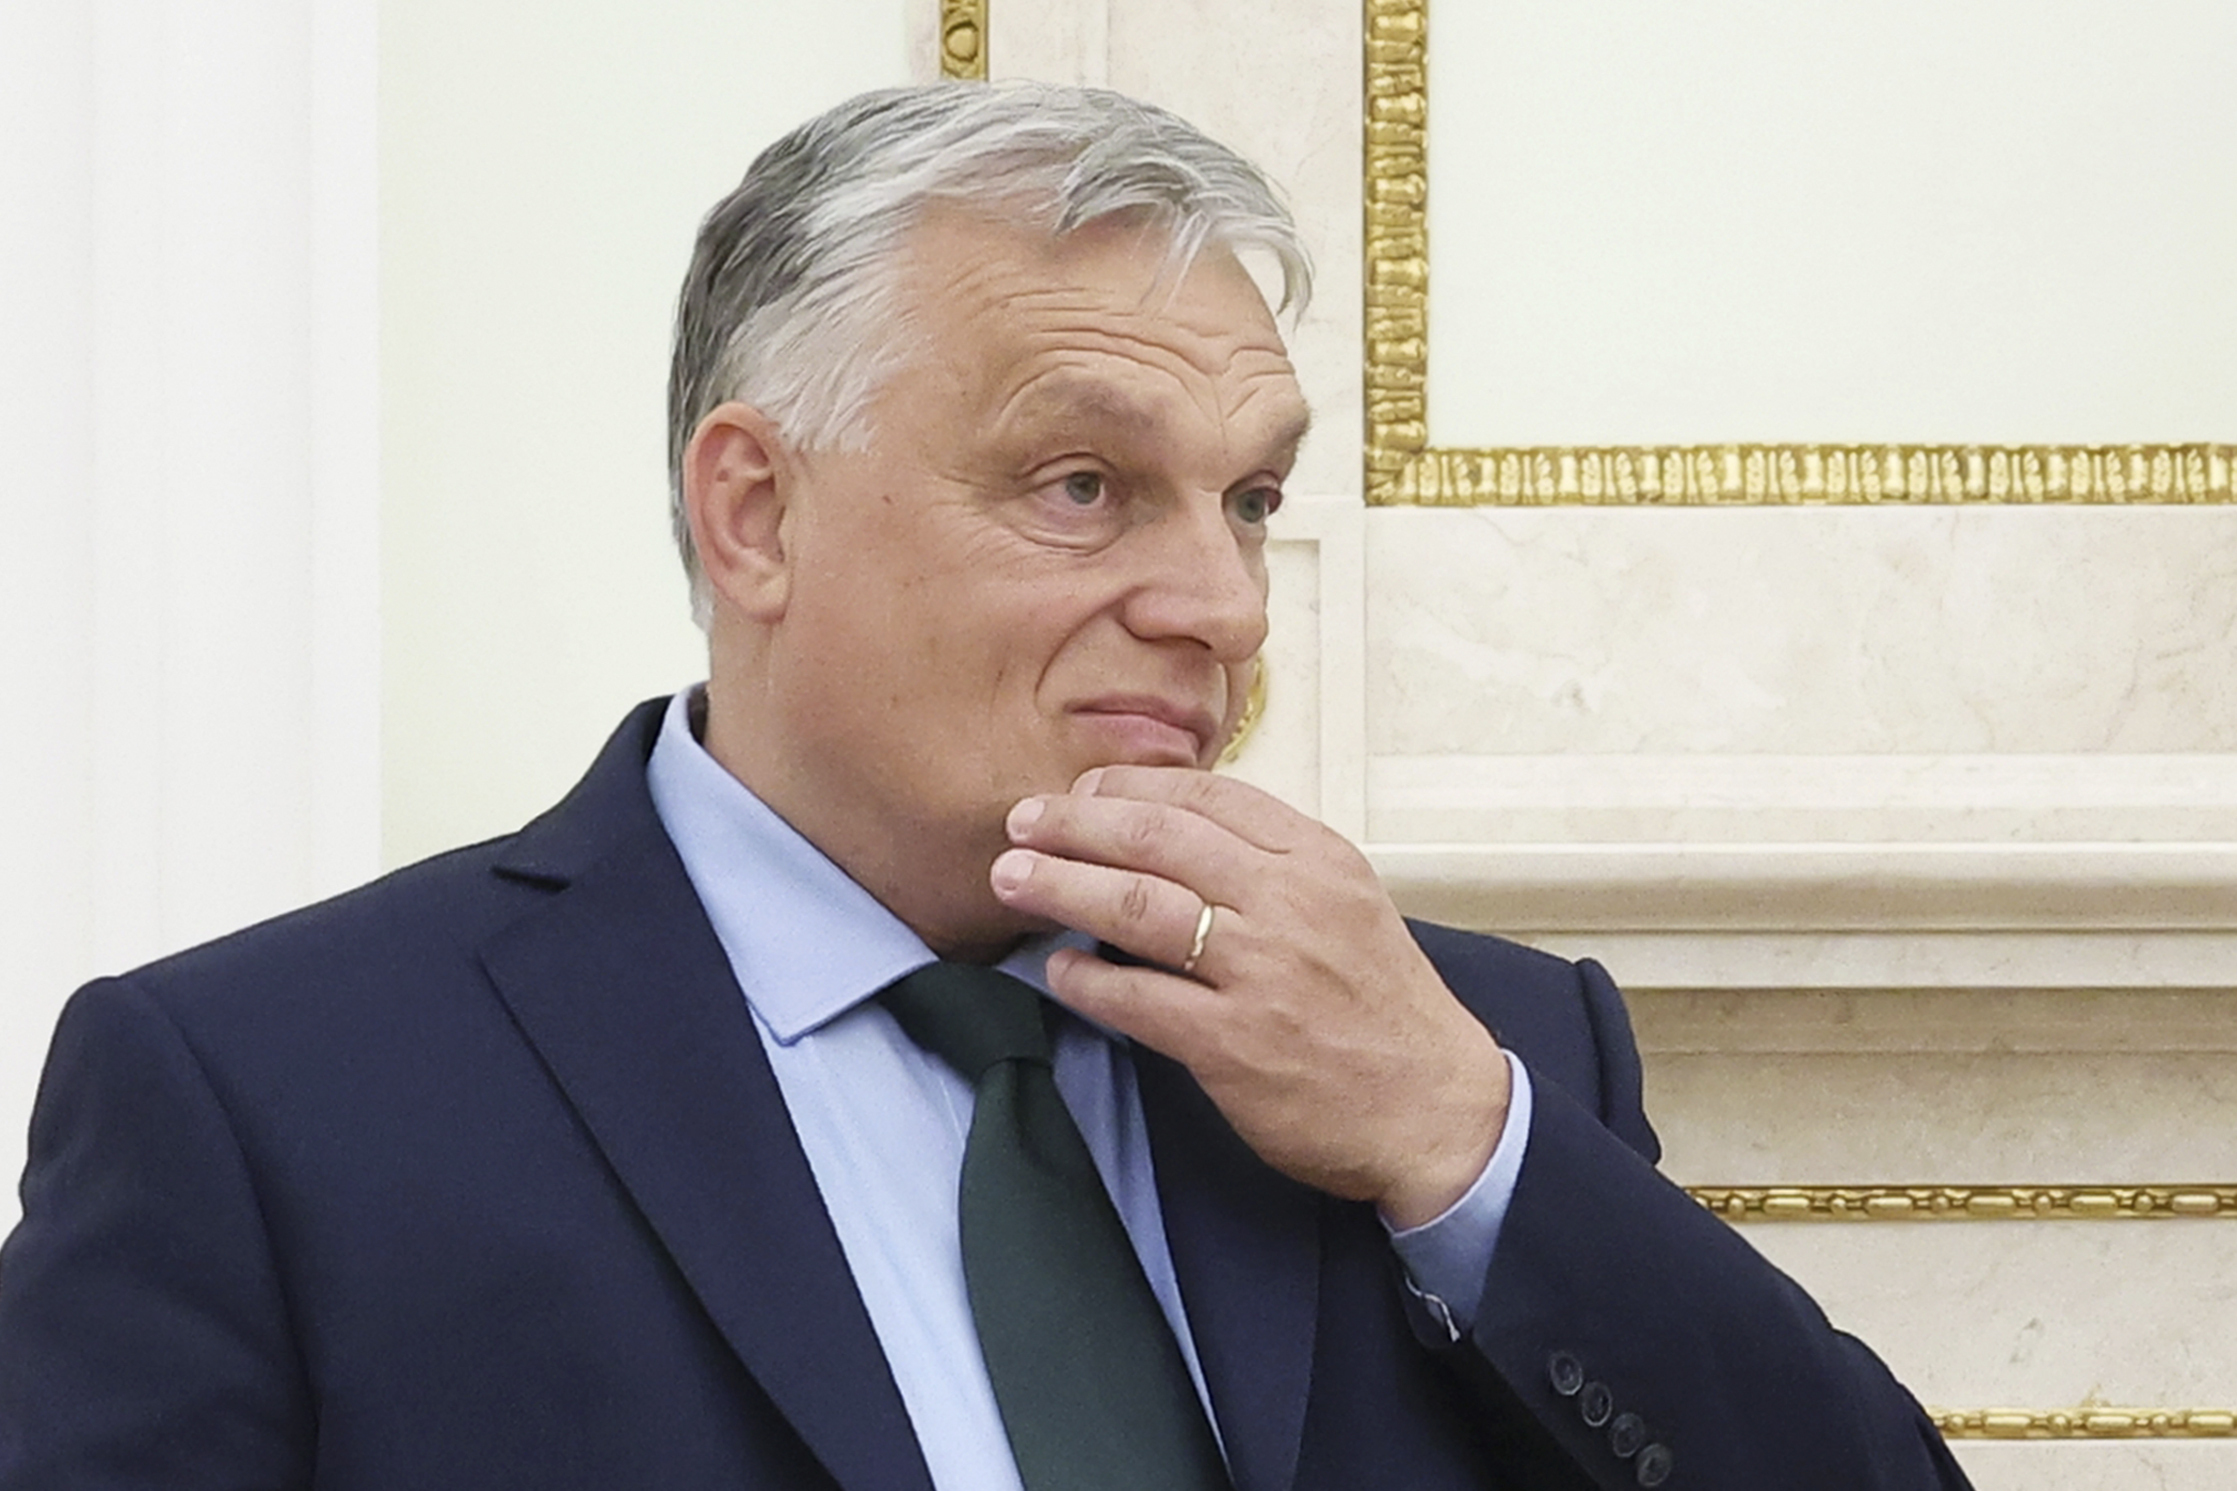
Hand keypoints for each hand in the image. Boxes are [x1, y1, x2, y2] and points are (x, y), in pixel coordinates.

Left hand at [989, 766, 1509, 1227]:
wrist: (1436, 1108)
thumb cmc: (1383, 1007)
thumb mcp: (1348, 905)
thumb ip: (1272, 865)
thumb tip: (1170, 831)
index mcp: (1317, 861)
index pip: (1206, 797)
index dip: (1127, 787)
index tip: (1080, 791)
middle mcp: (1289, 905)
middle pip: (1158, 839)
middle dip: (1075, 824)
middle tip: (1020, 822)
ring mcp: (1261, 974)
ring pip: (1139, 906)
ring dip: (1062, 886)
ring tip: (1013, 879)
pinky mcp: (1235, 1045)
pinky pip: (1140, 1001)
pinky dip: (1088, 980)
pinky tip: (1058, 969)